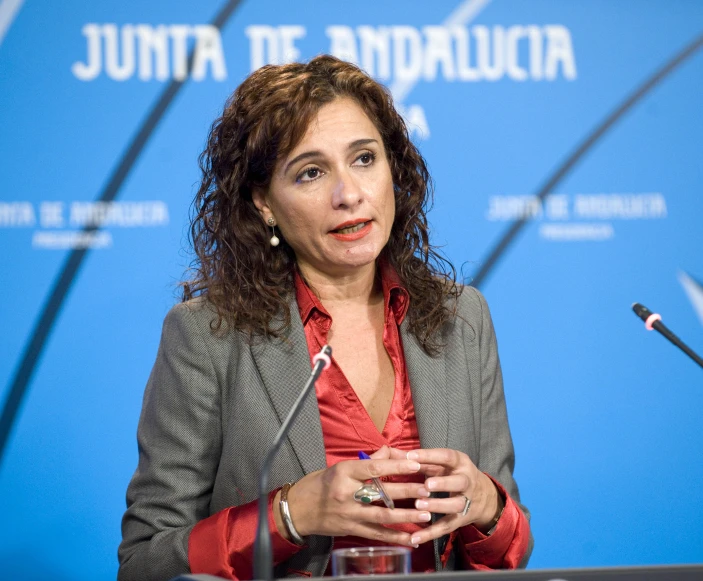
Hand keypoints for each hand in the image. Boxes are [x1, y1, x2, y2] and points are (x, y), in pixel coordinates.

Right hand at [279, 446, 430, 546]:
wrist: (297, 510)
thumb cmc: (319, 484)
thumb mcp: (339, 467)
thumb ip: (366, 462)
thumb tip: (390, 452)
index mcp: (344, 472)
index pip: (374, 468)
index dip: (396, 466)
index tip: (416, 463)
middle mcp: (347, 493)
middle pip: (382, 491)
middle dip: (407, 491)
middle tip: (427, 490)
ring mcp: (349, 514)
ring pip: (383, 515)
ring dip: (406, 516)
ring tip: (426, 514)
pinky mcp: (351, 530)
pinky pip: (376, 534)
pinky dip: (395, 537)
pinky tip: (411, 538)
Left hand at [403, 448, 500, 545]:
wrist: (485, 497)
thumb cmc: (454, 474)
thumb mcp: (443, 464)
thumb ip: (422, 460)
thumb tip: (394, 453)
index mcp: (461, 463)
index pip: (447, 456)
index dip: (429, 455)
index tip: (411, 456)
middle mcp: (467, 481)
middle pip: (459, 482)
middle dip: (443, 483)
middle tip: (426, 485)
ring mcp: (466, 502)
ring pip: (455, 505)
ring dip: (437, 506)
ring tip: (418, 505)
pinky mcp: (460, 520)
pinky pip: (446, 527)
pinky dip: (430, 533)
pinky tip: (415, 537)